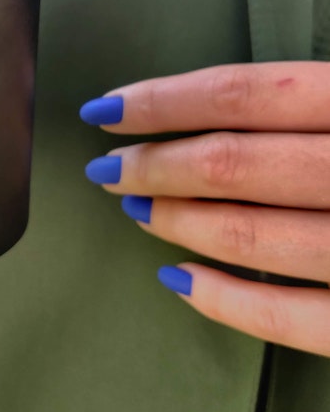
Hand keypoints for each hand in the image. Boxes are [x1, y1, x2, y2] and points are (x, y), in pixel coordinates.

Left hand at [80, 63, 329, 355]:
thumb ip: (307, 100)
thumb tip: (214, 106)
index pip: (240, 94)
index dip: (161, 102)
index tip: (105, 110)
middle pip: (230, 163)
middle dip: (152, 165)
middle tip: (106, 169)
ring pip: (247, 233)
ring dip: (175, 221)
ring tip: (135, 209)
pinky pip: (287, 317)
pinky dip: (224, 300)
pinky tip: (178, 278)